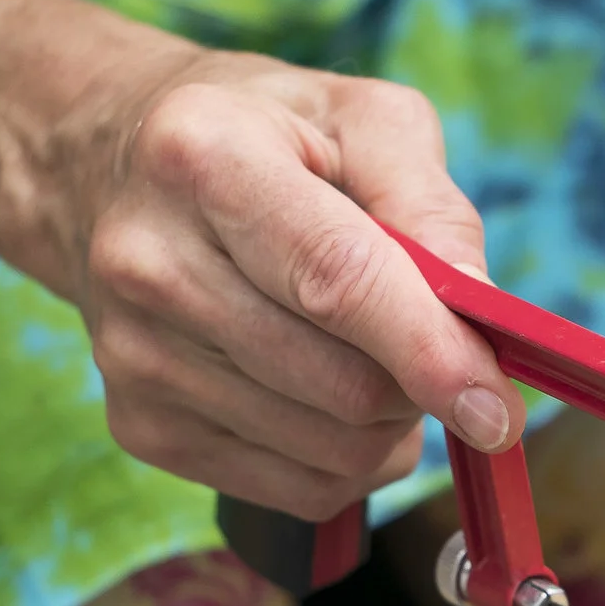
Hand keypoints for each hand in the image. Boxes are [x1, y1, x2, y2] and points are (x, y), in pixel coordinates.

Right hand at [60, 51, 523, 518]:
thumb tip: (480, 317)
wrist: (107, 169)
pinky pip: (300, 488)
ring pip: (331, 449)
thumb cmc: (264, 135)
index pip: (336, 280)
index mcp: (203, 157)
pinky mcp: (140, 427)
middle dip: (421, 379)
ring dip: (390, 422)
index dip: (428, 350)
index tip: (497, 407)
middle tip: (429, 336)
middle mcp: (149, 261)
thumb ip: (433, 205)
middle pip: (342, 382)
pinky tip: (327, 392)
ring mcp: (134, 356)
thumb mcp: (363, 116)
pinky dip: (349, 458)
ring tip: (369, 351)